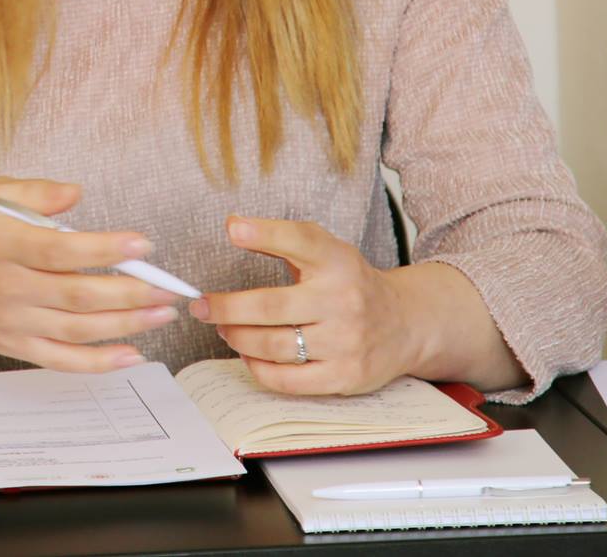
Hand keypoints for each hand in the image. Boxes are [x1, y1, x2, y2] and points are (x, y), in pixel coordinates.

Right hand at [0, 178, 183, 371]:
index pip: (62, 250)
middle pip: (78, 295)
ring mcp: (11, 320)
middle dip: (131, 293)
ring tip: (161, 314)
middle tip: (168, 289)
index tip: (142, 245)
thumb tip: (77, 194)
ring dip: (125, 325)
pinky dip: (98, 362)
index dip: (105, 249)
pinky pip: (60, 361)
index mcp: (3, 244)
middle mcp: (8, 286)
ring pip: (77, 330)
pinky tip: (131, 353)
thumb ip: (37, 193)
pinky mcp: (12, 345)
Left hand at [190, 215, 413, 394]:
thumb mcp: (325, 251)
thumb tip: (234, 225)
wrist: (405, 324)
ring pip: (273, 346)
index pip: (300, 241)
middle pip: (270, 307)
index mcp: (338, 261)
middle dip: (225, 308)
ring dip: (238, 338)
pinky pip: (287, 380)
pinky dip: (258, 368)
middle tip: (201, 306)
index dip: (264, 234)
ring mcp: (346, 342)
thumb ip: (282, 237)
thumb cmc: (350, 283)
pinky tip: (249, 354)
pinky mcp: (345, 376)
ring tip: (225, 330)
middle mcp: (344, 300)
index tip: (234, 230)